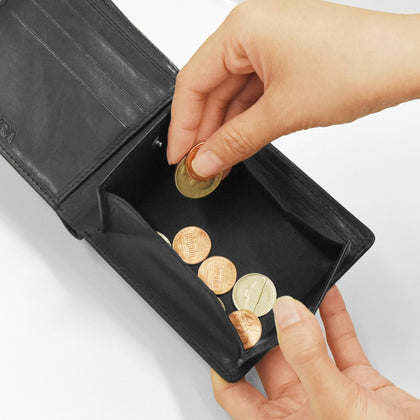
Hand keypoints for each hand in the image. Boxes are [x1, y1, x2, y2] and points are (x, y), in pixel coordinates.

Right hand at [167, 0, 419, 177]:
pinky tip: (238, 142)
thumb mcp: (282, 112)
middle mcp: (254, 29)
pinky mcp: (288, 58)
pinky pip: (254, 91)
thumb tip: (204, 161)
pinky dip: (245, 118)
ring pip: (233, 91)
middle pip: (211, 86)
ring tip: (217, 160)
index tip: (179, 156)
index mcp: (243, 28)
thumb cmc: (358, 67)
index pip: (192, 81)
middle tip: (198, 164)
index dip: (182, 124)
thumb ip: (235, 140)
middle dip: (203, 129)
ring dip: (224, 127)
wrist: (409, 62)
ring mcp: (272, 43)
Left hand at [211, 286, 419, 419]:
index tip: (224, 332)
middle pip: (271, 362)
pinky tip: (327, 296)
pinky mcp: (359, 382)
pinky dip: (335, 318)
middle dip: (265, 330)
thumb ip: (308, 359)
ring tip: (287, 292)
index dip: (225, 365)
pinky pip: (341, 343)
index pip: (237, 395)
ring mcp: (330, 393)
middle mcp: (303, 409)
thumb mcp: (336, 407)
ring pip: (307, 347)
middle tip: (256, 301)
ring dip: (299, 319)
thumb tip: (286, 316)